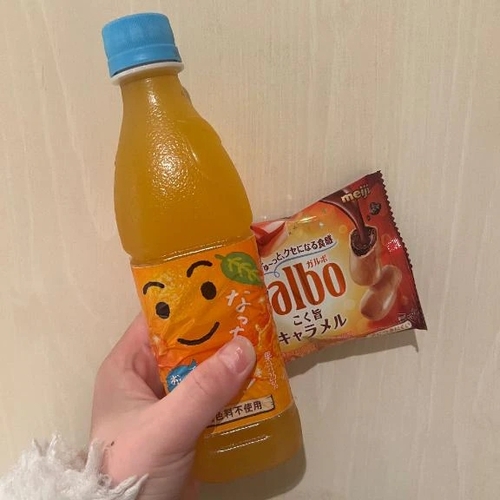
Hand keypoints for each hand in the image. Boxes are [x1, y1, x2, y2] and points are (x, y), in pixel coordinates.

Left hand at [90, 314, 255, 499]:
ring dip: (230, 361)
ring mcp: (168, 401)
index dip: (189, 302)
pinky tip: (260, 378)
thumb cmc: (133, 466)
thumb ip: (203, 388)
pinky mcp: (187, 423)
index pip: (158, 319)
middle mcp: (147, 377)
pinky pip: (212, 395)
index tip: (225, 289)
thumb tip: (247, 346)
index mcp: (128, 366)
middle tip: (254, 315)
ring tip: (264, 342)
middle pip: (187, 343)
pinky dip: (233, 388)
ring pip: (203, 369)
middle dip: (219, 332)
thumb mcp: (166, 425)